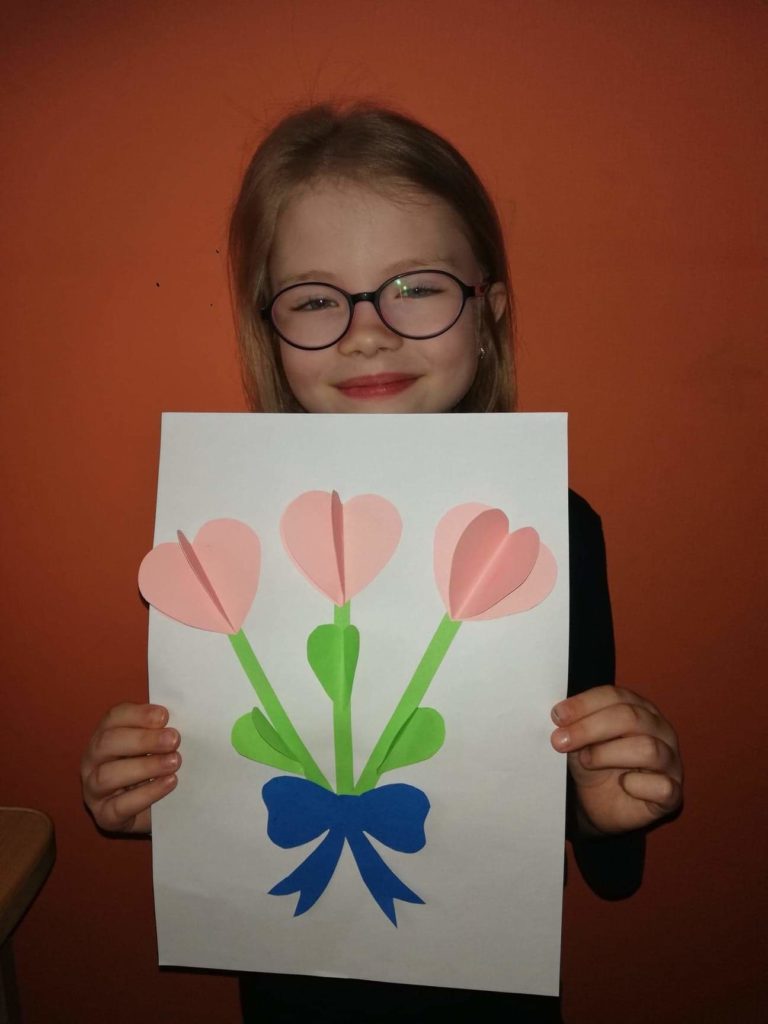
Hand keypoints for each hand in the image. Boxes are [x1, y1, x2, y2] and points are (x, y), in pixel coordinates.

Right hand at [80, 702, 180, 833]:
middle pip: (108, 743)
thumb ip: (161, 733)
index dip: (138, 715)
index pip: (114, 718)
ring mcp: (93, 790)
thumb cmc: (155, 770)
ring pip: (108, 775)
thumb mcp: (157, 748)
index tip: (164, 716)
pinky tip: (169, 783)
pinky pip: (120, 806)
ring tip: (174, 762)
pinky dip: (147, 793)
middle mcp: (93, 760)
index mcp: (105, 735)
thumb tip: (175, 724)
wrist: (158, 810)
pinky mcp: (104, 816)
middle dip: (143, 739)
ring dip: (145, 766)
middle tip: (174, 740)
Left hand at [550, 686, 682, 834]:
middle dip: (590, 728)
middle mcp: (660, 730)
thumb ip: (576, 726)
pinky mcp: (672, 793)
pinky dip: (636, 786)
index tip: (558, 716)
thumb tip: (561, 717)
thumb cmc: (594, 766)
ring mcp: (671, 761)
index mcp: (639, 709)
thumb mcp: (580, 742)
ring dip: (607, 754)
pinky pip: (662, 786)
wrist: (598, 806)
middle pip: (630, 717)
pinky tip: (623, 785)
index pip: (616, 695)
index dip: (585, 704)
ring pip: (647, 748)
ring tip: (587, 762)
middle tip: (561, 741)